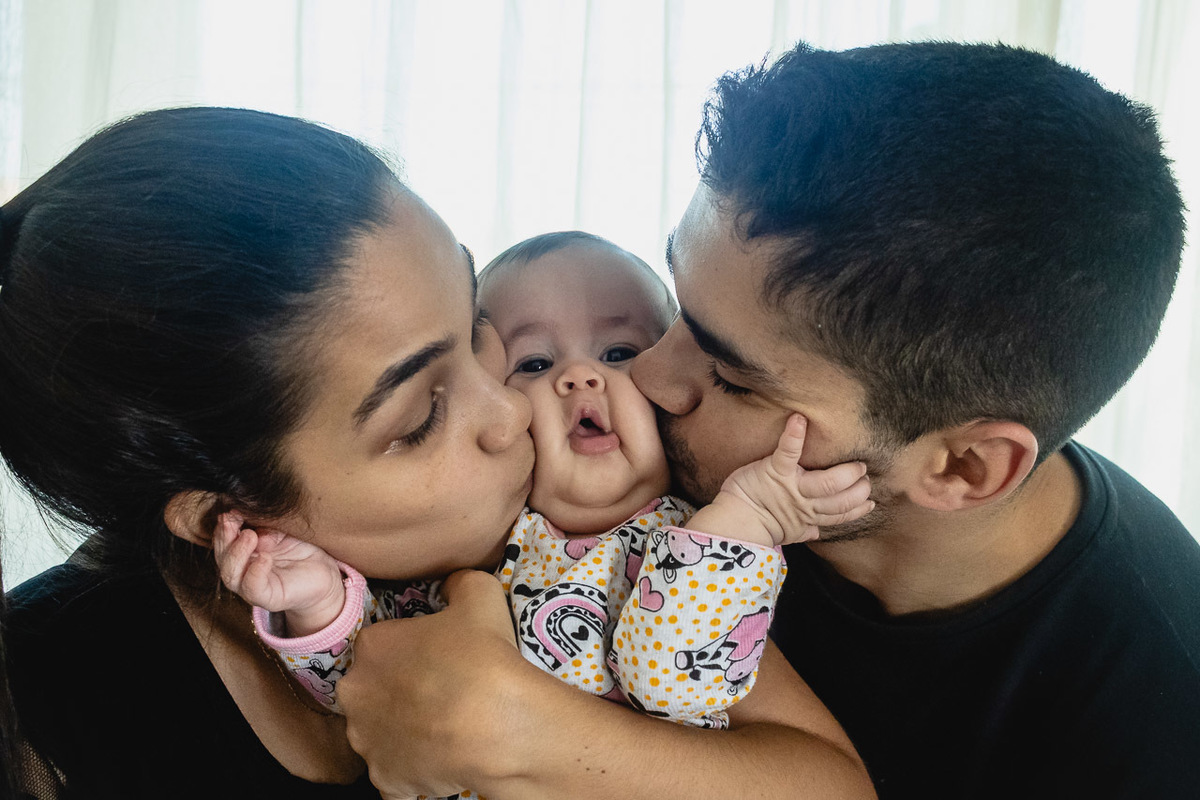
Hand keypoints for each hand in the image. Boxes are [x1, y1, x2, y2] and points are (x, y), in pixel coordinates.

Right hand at [212, 511, 344, 635]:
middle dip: (224, 537)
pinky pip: (253, 588)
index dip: (224, 526)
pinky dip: (255, 572)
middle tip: (234, 519)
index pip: (223, 540)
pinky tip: (264, 557)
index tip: (232, 510)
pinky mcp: (269, 598)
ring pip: (230, 574)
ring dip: (236, 553)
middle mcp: (243, 570)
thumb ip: (265, 525)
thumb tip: (248, 516)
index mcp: (244, 552)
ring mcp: (253, 586)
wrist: (326, 573)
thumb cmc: (303, 549)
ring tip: (250, 535)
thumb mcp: (283, 529)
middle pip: (222, 556)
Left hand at [338, 569, 526, 798]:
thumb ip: (457, 582)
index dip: (410, 650)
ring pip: (378, 732)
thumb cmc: (485, 656)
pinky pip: (393, 774)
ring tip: (442, 727)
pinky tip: (439, 757)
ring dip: (400, 730)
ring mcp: (367, 741)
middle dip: (396, 691)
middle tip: (438, 692)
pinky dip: (411, 768)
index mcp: (371, 646)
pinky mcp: (385, 780)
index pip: (381, 644)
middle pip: (371, 689)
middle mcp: (356, 693)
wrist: (501, 725)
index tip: (435, 657)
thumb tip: (449, 585)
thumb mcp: (479, 593)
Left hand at [710, 414, 873, 545]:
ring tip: (856, 462)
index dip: (858, 507)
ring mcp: (791, 486)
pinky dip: (795, 434)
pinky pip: (788, 451)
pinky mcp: (775, 470)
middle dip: (857, 487)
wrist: (735, 521)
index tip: (870, 500)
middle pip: (840, 498)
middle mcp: (804, 504)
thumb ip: (806, 529)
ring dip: (845, 471)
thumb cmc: (761, 523)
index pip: (841, 514)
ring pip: (827, 481)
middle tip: (863, 475)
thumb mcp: (788, 532)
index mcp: (809, 517)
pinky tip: (801, 419)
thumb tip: (818, 531)